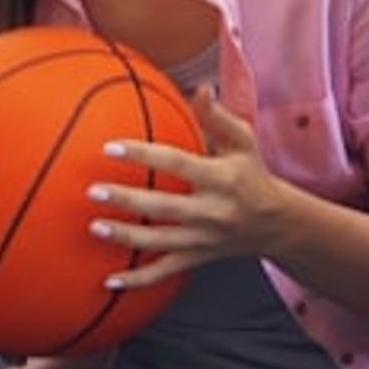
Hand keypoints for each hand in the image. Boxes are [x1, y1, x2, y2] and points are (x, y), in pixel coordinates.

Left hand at [88, 92, 302, 290]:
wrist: (276, 223)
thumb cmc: (252, 175)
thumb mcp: (243, 142)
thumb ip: (218, 117)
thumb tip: (200, 87)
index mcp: (220, 178)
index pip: (177, 164)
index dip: (144, 155)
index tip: (110, 147)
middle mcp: (212, 211)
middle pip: (164, 207)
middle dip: (128, 200)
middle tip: (92, 190)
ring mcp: (203, 239)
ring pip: (160, 242)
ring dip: (126, 237)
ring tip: (94, 227)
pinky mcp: (196, 258)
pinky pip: (164, 273)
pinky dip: (137, 281)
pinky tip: (109, 281)